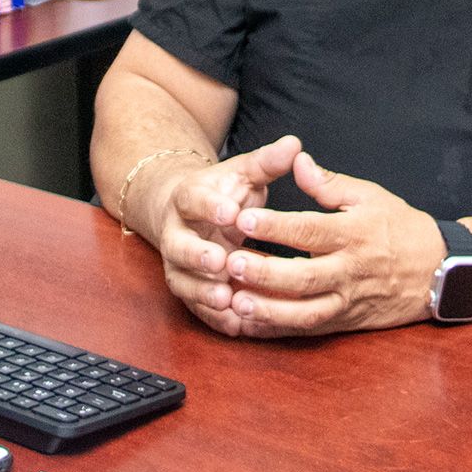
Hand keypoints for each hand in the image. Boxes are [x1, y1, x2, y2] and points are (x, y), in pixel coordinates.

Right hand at [150, 135, 302, 336]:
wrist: (190, 213)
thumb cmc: (224, 192)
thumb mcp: (244, 173)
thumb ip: (267, 162)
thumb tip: (294, 145)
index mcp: (189, 198)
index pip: (194, 200)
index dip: (210, 207)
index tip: (231, 213)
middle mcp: (177, 232)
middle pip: (178, 246)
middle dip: (197, 255)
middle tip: (221, 261)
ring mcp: (178, 264)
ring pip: (182, 281)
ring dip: (202, 292)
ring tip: (227, 299)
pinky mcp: (188, 288)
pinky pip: (195, 307)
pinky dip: (213, 317)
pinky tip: (235, 326)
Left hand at [223, 151, 445, 337]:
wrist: (438, 271)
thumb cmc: (400, 228)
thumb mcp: (370, 196)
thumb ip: (329, 184)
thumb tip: (297, 161)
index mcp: (353, 234)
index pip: (309, 231)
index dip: (275, 227)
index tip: (244, 218)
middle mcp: (350, 271)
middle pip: (303, 277)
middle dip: (265, 272)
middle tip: (231, 262)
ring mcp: (347, 301)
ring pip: (304, 312)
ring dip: (268, 309)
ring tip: (235, 301)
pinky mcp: (345, 322)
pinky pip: (309, 329)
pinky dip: (278, 329)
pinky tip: (249, 324)